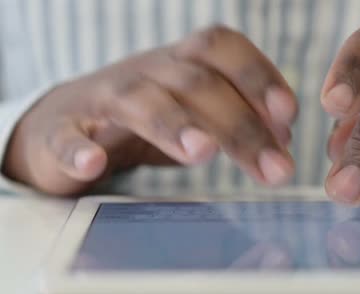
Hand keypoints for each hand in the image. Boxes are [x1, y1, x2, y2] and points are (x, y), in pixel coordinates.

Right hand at [2, 25, 296, 195]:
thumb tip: (283, 138)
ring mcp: (101, 99)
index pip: (222, 48)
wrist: (67, 121)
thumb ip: (237, 118)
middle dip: (240, 124)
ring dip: (173, 123)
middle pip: (195, 83)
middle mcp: (146, 73)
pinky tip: (94, 165)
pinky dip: (78, 148)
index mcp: (180, 64)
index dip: (258, 75)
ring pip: (139, 101)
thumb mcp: (195, 111)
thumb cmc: (145, 116)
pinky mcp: (61, 130)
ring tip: (202, 153)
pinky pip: (64, 135)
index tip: (288, 115)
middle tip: (275, 169)